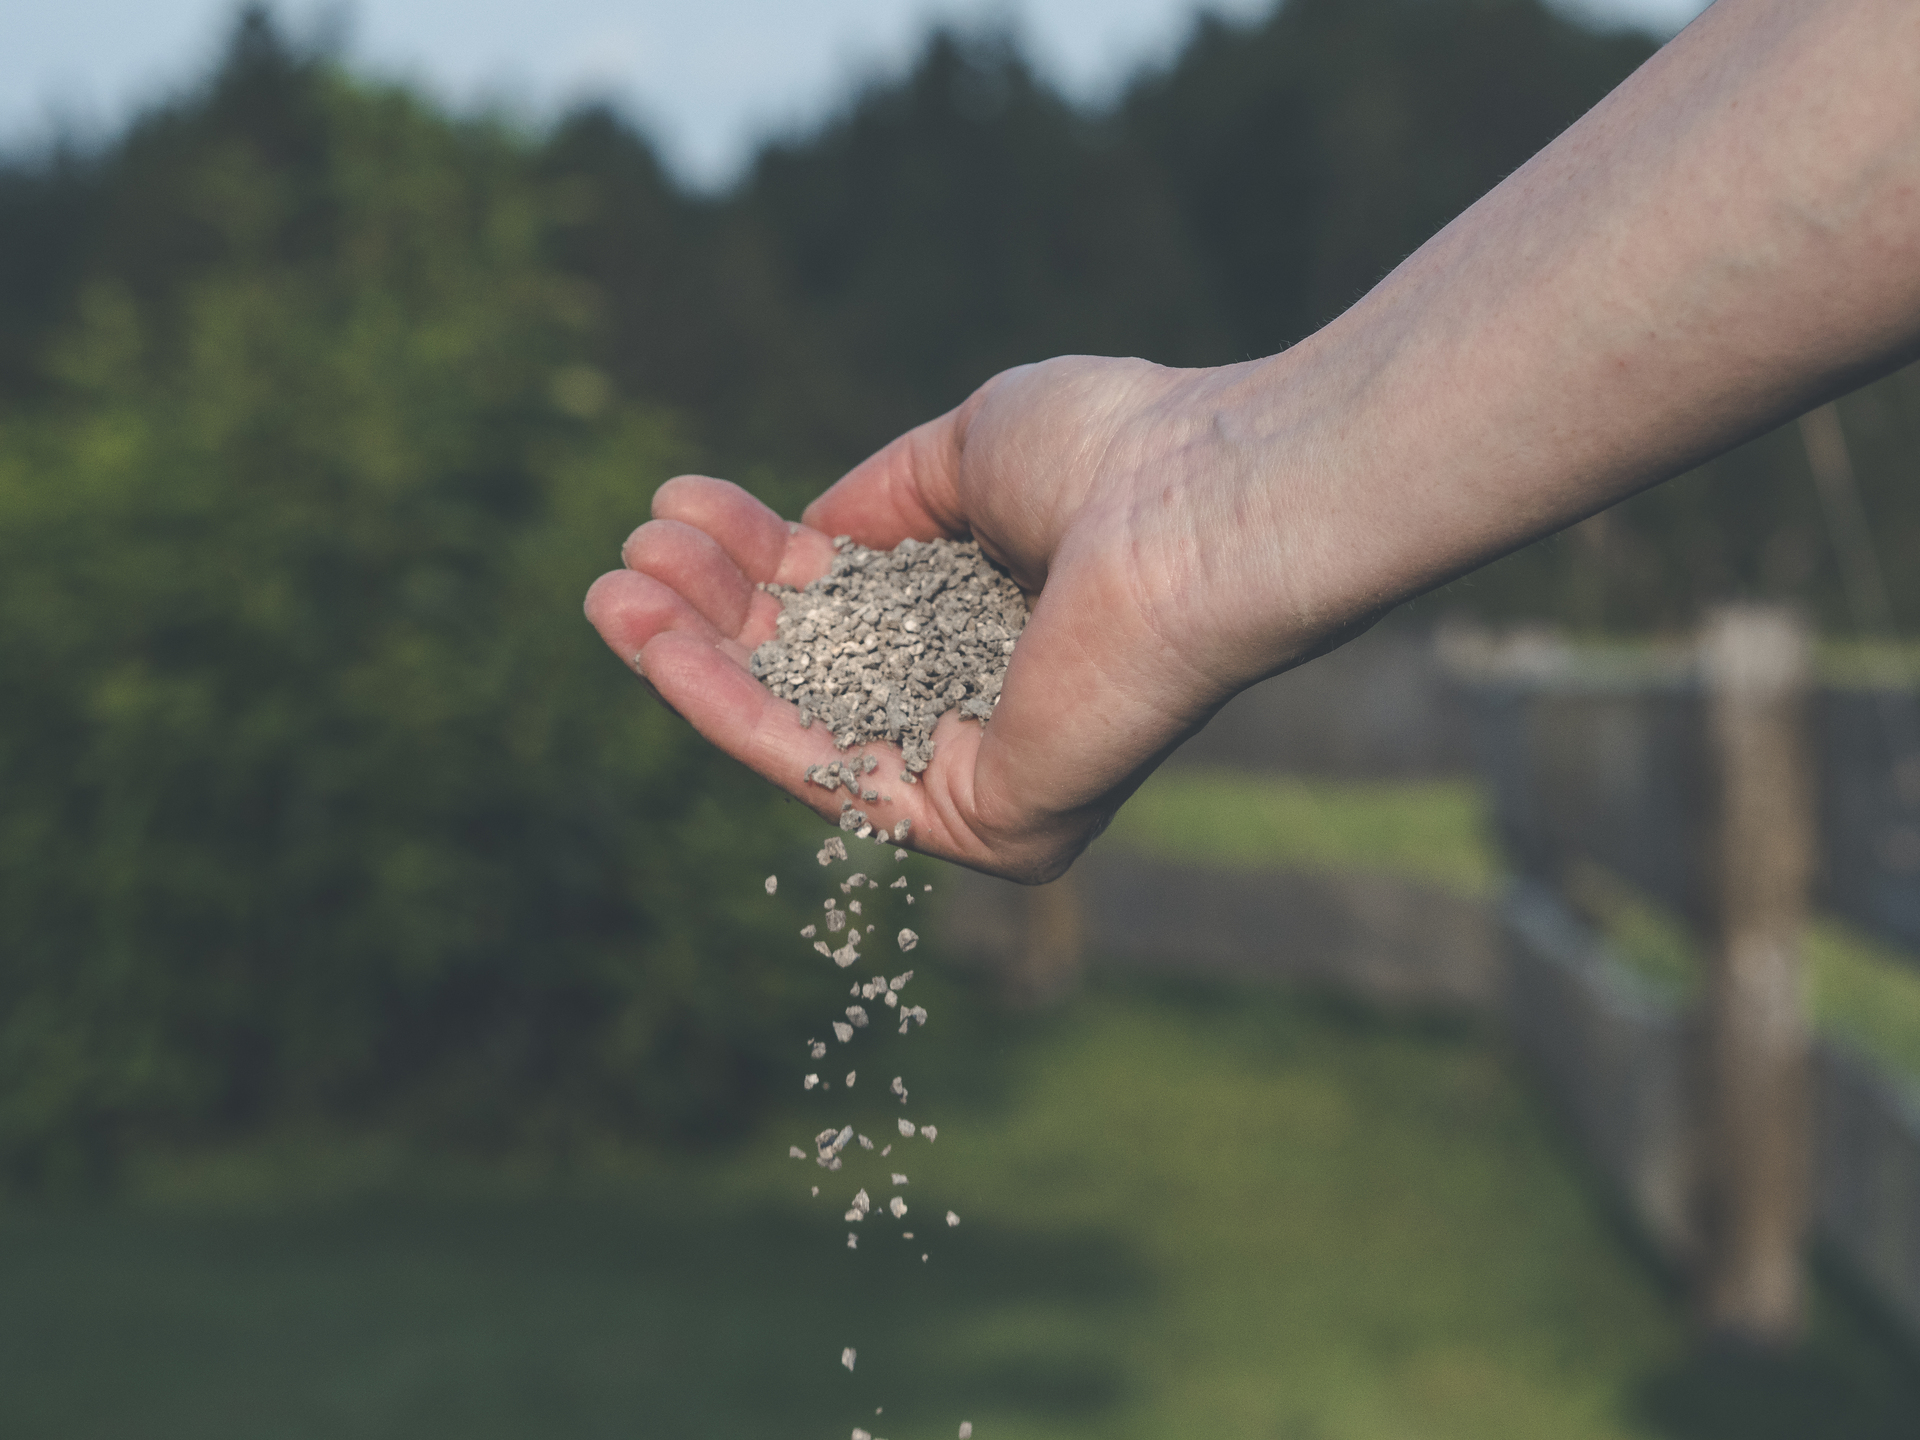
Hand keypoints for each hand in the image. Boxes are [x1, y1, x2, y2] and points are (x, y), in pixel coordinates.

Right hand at [584, 355, 1322, 880]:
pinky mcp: (986, 822)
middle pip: (820, 674)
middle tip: (624, 557)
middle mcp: (994, 702)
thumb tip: (808, 531)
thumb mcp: (972, 447)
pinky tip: (656, 639)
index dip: (760, 561)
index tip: (677, 510)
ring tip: (608, 595)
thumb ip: (886, 499)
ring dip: (697, 665)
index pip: (856, 606)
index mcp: (1002, 617)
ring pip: (809, 731)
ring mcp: (990, 770)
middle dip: (715, 615)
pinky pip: (828, 772)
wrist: (1206, 505)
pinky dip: (732, 708)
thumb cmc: (1119, 452)